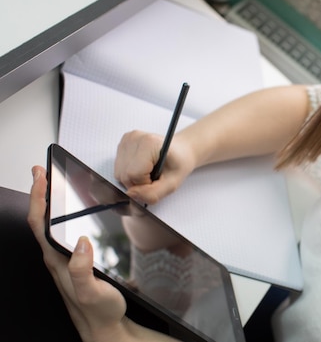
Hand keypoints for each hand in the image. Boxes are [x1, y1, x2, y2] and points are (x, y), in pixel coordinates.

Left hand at [27, 166, 178, 341]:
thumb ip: (82, 270)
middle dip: (39, 194)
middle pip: (41, 220)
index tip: (40, 177)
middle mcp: (57, 258)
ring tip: (53, 186)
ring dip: (49, 204)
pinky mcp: (75, 262)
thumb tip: (80, 243)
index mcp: (57, 260)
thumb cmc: (98, 313)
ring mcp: (65, 260)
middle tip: (42, 173)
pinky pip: (64, 234)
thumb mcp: (91, 292)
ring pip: (51, 226)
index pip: (39, 222)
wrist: (105, 329)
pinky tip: (74, 213)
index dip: (37, 197)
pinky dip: (64, 217)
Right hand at [114, 130, 194, 204]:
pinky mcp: (123, 144)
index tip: (157, 178)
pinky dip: (130, 173)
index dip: (145, 183)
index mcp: (149, 142)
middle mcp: (134, 138)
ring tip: (149, 171)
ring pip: (119, 173)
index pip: (133, 174)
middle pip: (124, 175)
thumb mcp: (172, 184)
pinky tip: (142, 167)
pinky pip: (119, 168)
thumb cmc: (179, 164)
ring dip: (133, 179)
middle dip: (138, 183)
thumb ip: (152, 193)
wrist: (181, 151)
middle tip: (154, 176)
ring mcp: (127, 140)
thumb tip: (130, 194)